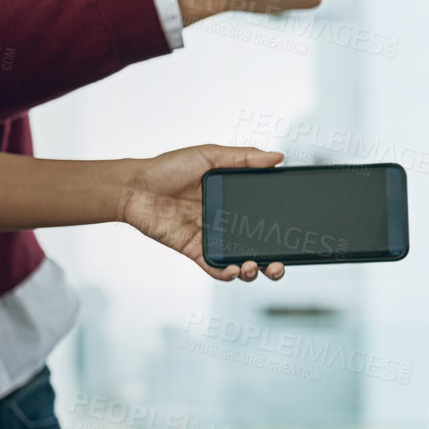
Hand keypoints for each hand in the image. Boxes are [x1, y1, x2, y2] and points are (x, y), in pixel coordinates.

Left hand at [119, 145, 288, 281]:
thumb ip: (244, 158)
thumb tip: (277, 157)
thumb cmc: (167, 168)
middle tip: (279, 264)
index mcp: (234, 200)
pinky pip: (216, 267)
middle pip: (258, 246)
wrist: (134, 187)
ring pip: (241, 261)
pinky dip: (228, 273)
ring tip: (256, 266)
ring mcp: (212, 238)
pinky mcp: (195, 250)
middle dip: (274, 261)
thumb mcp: (209, 155)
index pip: (265, 217)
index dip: (281, 228)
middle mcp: (226, 222)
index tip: (294, 232)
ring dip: (254, 270)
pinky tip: (236, 270)